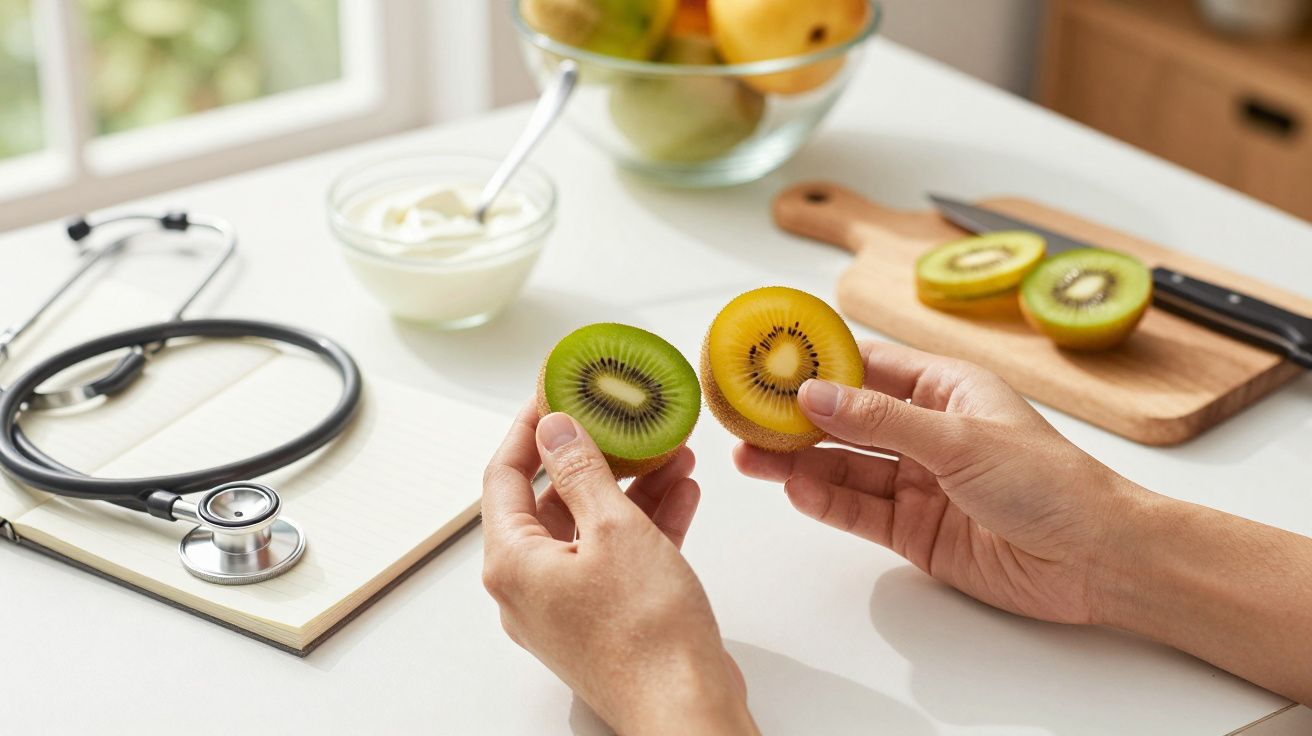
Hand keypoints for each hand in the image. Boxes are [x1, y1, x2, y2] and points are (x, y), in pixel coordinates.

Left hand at [482, 404, 755, 735]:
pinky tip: (681, 494)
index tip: (554, 390)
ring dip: (630, 487)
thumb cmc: (645, 633)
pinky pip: (615, 557)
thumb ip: (582, 471)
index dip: (530, 427)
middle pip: (551, 500)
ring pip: (590, 527)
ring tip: (671, 451)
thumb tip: (555, 428)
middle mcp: (529, 586)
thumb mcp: (614, 529)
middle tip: (621, 418)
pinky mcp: (603, 619)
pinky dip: (644, 525)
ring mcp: (566, 606)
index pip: (505, 475)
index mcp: (512, 563)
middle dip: (596, 455)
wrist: (685, 707)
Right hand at [734, 341, 1140, 624]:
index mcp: (946, 388)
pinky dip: (827, 502)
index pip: (867, 366)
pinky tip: (795, 491)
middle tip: (744, 418)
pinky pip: (859, 510)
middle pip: (846, 419)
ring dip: (799, 463)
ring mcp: (919, 483)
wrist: (1096, 561)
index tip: (768, 362)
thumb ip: (880, 420)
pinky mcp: (915, 531)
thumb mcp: (959, 438)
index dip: (817, 364)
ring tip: (751, 458)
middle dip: (796, 419)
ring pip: (845, 467)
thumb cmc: (1051, 483)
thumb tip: (814, 394)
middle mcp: (928, 432)